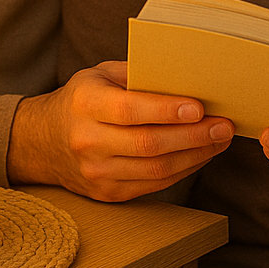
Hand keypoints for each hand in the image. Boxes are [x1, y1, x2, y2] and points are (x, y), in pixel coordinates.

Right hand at [6, 61, 234, 201]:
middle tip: (223, 126)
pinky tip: (199, 155)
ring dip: (194, 156)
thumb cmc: (81, 99)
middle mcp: (88, 141)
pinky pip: (153, 185)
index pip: (130, 110)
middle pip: (148, 144)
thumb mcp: (100, 75)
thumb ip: (137, 74)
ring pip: (155, 170)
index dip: (166, 110)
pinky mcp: (108, 193)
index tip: (199, 107)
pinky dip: (182, 170)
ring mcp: (97, 172)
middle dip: (193, 136)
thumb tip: (184, 75)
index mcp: (85, 104)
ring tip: (219, 141)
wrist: (44, 141)